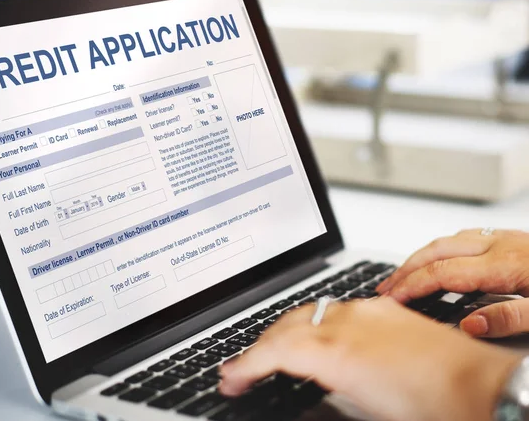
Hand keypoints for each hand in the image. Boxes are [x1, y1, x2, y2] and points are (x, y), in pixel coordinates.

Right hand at [219, 298, 519, 420]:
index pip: (272, 351)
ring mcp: (365, 308)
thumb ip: (322, 385)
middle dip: (256, 347)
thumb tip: (300, 382)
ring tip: (269, 352)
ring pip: (306, 311)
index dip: (244, 365)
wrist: (481, 385)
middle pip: (283, 326)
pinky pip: (332, 308)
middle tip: (241, 368)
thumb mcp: (362, 406)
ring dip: (282, 331)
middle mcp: (346, 321)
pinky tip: (311, 335)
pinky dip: (311, 322)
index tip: (230, 378)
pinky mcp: (382, 306)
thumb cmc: (432, 407)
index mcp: (336, 351)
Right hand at [377, 229, 528, 337]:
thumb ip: (510, 319)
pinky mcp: (514, 240)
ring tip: (405, 275)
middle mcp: (500, 246)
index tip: (392, 299)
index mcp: (505, 264)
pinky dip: (442, 250)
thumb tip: (470, 325)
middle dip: (406, 269)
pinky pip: (465, 238)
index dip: (412, 285)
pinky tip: (441, 260)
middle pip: (437, 251)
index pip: (442, 272)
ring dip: (421, 257)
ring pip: (449, 241)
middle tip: (386, 287)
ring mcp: (506, 239)